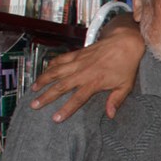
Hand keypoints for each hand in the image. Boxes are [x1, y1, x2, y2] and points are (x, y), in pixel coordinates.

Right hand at [30, 15, 144, 120]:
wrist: (125, 42)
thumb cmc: (126, 65)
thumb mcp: (125, 86)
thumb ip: (116, 100)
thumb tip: (110, 115)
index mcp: (94, 82)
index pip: (77, 99)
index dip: (66, 109)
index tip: (55, 118)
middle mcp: (83, 72)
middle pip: (61, 86)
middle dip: (46, 97)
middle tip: (34, 105)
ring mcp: (78, 62)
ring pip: (56, 71)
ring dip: (43, 80)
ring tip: (33, 89)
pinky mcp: (77, 53)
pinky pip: (60, 59)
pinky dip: (51, 65)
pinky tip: (44, 71)